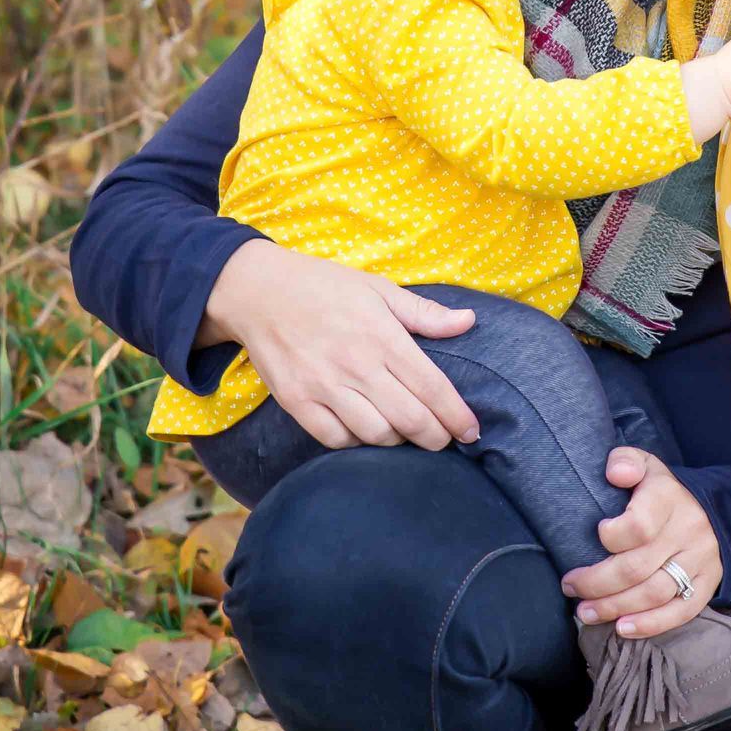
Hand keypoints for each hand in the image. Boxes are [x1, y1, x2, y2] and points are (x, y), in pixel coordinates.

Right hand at [200, 240, 480, 448]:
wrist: (259, 291)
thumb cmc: (325, 287)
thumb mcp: (378, 288)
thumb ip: (424, 313)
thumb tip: (468, 322)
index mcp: (382, 335)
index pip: (432, 387)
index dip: (456, 416)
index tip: (471, 431)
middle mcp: (356, 364)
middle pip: (410, 420)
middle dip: (436, 438)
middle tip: (444, 440)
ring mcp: (324, 386)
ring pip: (376, 435)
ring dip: (398, 441)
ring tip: (406, 434)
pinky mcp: (297, 402)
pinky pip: (336, 440)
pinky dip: (357, 443)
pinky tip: (367, 431)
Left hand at [559, 449, 721, 637]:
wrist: (706, 506)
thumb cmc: (658, 489)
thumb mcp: (642, 464)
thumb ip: (624, 461)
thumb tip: (616, 473)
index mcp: (668, 498)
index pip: (638, 526)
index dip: (610, 538)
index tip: (594, 536)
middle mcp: (688, 530)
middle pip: (638, 568)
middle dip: (597, 583)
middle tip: (571, 587)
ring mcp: (701, 559)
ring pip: (655, 593)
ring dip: (615, 608)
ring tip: (586, 612)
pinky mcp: (707, 582)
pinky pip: (682, 611)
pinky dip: (651, 625)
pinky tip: (622, 628)